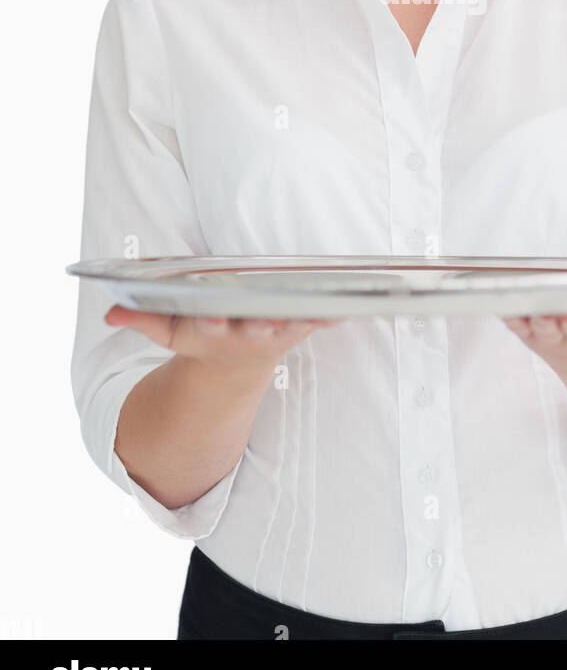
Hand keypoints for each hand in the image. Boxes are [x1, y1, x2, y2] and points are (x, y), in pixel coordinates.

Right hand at [104, 305, 343, 369]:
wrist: (234, 365)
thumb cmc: (201, 334)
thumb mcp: (170, 331)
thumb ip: (141, 319)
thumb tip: (109, 313)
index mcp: (213, 332)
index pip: (209, 328)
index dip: (210, 323)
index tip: (211, 319)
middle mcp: (246, 334)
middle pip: (255, 328)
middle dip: (261, 323)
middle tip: (270, 315)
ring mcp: (275, 333)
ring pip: (292, 324)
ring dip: (306, 317)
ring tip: (322, 304)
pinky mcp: (298, 328)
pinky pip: (320, 320)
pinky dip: (335, 314)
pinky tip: (354, 305)